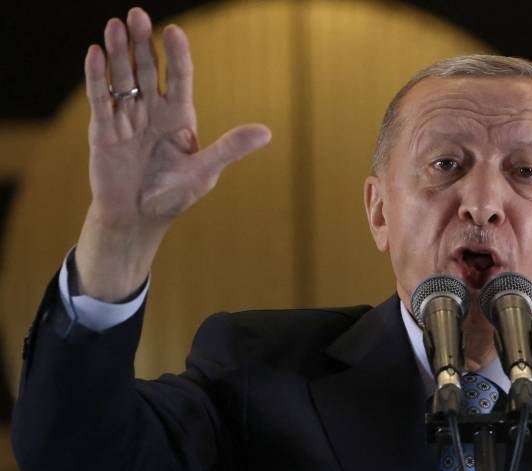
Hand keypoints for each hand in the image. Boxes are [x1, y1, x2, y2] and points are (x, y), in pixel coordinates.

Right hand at [76, 7, 270, 300]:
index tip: (174, 31)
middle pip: (147, 70)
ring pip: (123, 79)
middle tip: (136, 14)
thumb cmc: (174, 195)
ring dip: (118, 53)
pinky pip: (101, 99)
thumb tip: (266, 132)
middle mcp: (153, 112)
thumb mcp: (205, 171)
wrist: (139, 219)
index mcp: (180, 118)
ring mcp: (127, 119)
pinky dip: (97, 78)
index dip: (176, 55)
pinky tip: (95, 53)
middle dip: (142, 43)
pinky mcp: (104, 131)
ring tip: (114, 25)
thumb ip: (230, 148)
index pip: (179, 77)